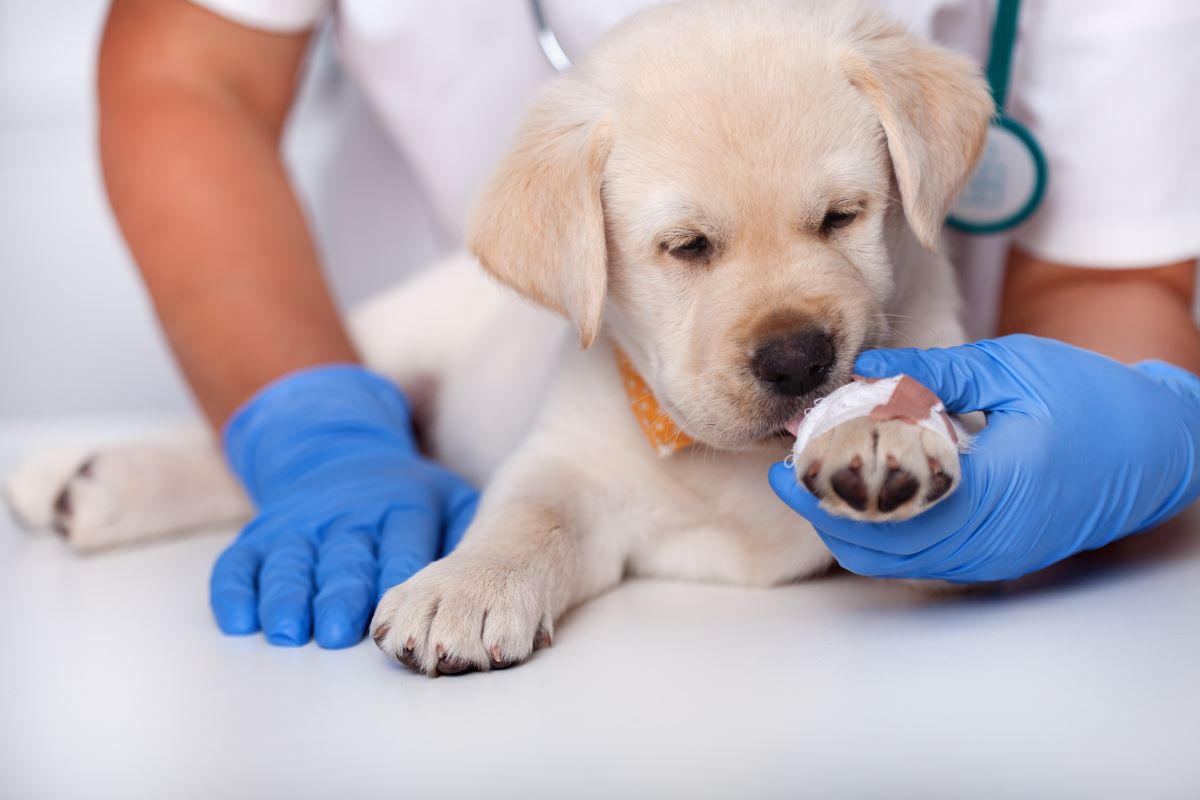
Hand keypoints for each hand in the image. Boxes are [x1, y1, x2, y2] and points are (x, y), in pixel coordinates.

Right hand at [211, 365, 478, 646]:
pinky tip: (240, 622)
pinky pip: (242, 561)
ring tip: (288, 630)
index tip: (401, 606)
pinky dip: (236, 591)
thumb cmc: (405, 495)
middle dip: (341, 592)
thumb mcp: (444, 495)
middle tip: (340, 630)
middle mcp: (349, 513)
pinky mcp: (261, 533)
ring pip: (291, 561)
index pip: (403, 539)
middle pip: (345, 555)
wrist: (333, 447)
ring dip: (287, 596)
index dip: (399, 571)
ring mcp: (301, 523)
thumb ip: (469, 527)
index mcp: (401, 504)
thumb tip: (504, 575)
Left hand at [769, 335, 1199, 581]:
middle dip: (824, 507)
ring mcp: (992, 558)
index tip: (790, 459)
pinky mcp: (994, 561)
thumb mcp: (1013, 367)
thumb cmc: (1092, 399)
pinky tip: (861, 495)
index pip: (887, 502)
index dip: (828, 485)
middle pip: (878, 543)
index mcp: (995, 487)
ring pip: (893, 560)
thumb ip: (934, 372)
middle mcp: (990, 538)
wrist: (1158, 448)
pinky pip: (918, 560)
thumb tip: (864, 367)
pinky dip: (879, 533)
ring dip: (847, 524)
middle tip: (790, 469)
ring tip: (816, 480)